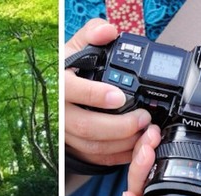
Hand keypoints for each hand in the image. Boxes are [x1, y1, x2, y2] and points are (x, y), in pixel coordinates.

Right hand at [65, 19, 150, 167]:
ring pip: (93, 146)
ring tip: (143, 132)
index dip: (96, 96)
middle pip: (86, 127)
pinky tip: (134, 146)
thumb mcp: (77, 46)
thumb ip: (92, 33)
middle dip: (119, 126)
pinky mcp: (75, 149)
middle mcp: (60, 113)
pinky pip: (96, 158)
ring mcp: (66, 135)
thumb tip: (107, 31)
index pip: (72, 92)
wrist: (57, 95)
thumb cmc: (70, 70)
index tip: (120, 97)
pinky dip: (117, 155)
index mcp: (60, 85)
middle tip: (143, 118)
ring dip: (121, 143)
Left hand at [122, 124, 200, 195]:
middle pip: (137, 190)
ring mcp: (166, 181)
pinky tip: (152, 132)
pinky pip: (149, 157)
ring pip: (140, 172)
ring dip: (141, 151)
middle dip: (138, 168)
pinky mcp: (170, 161)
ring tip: (152, 132)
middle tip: (148, 146)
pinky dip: (148, 145)